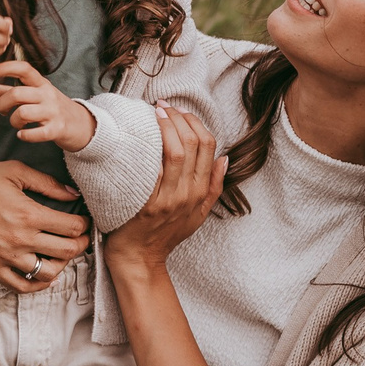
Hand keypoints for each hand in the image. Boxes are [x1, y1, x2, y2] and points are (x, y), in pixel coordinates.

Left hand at [0, 61, 97, 151]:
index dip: (6, 67)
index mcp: (41, 83)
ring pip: (23, 113)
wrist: (81, 125)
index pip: (24, 68)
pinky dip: (24, 135)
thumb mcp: (32, 95)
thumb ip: (7, 91)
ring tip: (16, 124)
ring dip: (13, 121)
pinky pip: (35, 133)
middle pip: (17, 93)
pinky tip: (22, 134)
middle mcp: (47, 95)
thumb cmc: (51, 108)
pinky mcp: (57, 129)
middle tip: (2, 111)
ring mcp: (53, 112)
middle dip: (2, 103)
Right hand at [0, 160, 91, 293]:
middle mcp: (20, 239)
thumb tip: (72, 194)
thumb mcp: (12, 172)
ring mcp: (6, 257)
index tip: (82, 220)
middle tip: (79, 237)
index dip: (84, 224)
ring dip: (62, 264)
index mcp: (28, 213)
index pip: (72, 227)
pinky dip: (38, 285)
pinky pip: (22, 286)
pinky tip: (44, 275)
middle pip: (67, 251)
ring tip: (62, 254)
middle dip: (80, 244)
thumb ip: (46, 183)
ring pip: (48, 273)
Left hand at [103, 105, 224, 278]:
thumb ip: (214, 186)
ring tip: (154, 112)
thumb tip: (224, 158)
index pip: (207, 146)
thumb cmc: (166, 235)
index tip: (180, 111)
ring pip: (174, 152)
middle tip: (163, 106)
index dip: (195, 122)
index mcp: (201, 192)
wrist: (140, 259)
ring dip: (165, 125)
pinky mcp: (146, 203)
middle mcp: (187, 194)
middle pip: (192, 144)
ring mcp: (167, 199)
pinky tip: (141, 133)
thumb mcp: (199, 214)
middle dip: (178, 118)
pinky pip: (151, 169)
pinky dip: (148, 148)